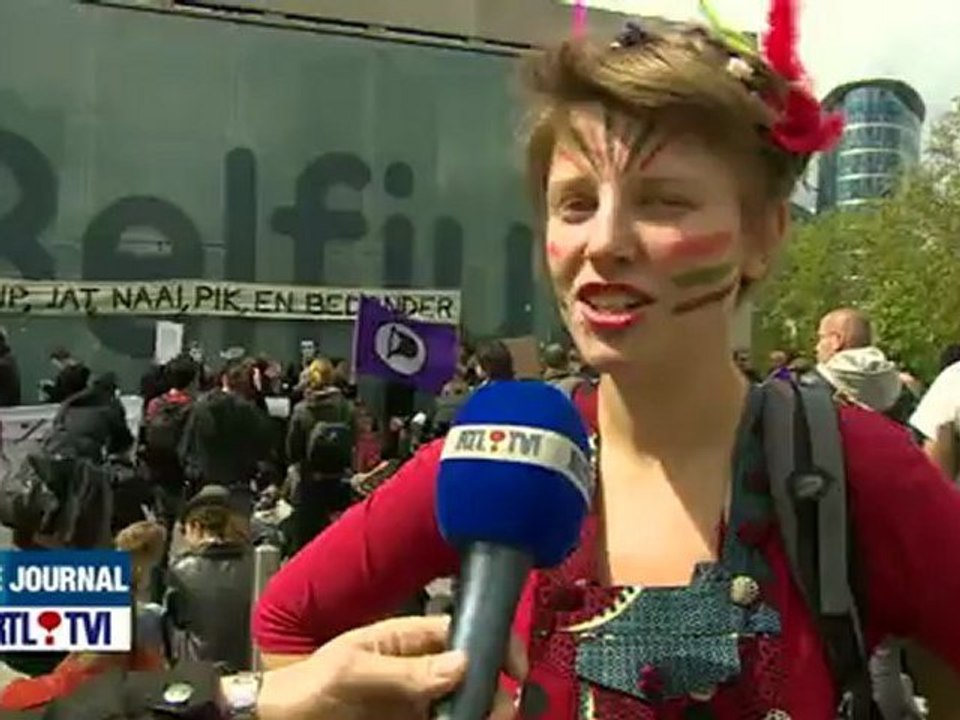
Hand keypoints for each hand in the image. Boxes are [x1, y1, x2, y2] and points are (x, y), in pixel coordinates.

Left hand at [256, 615, 526, 719]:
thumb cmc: (306, 688)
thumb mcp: (352, 671)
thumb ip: (404, 670)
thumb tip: (461, 664)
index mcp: (405, 640)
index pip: (459, 631)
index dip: (491, 642)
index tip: (514, 667)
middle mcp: (418, 670)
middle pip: (471, 673)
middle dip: (494, 688)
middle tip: (502, 709)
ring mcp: (415, 702)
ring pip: (463, 703)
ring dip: (481, 710)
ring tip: (488, 719)